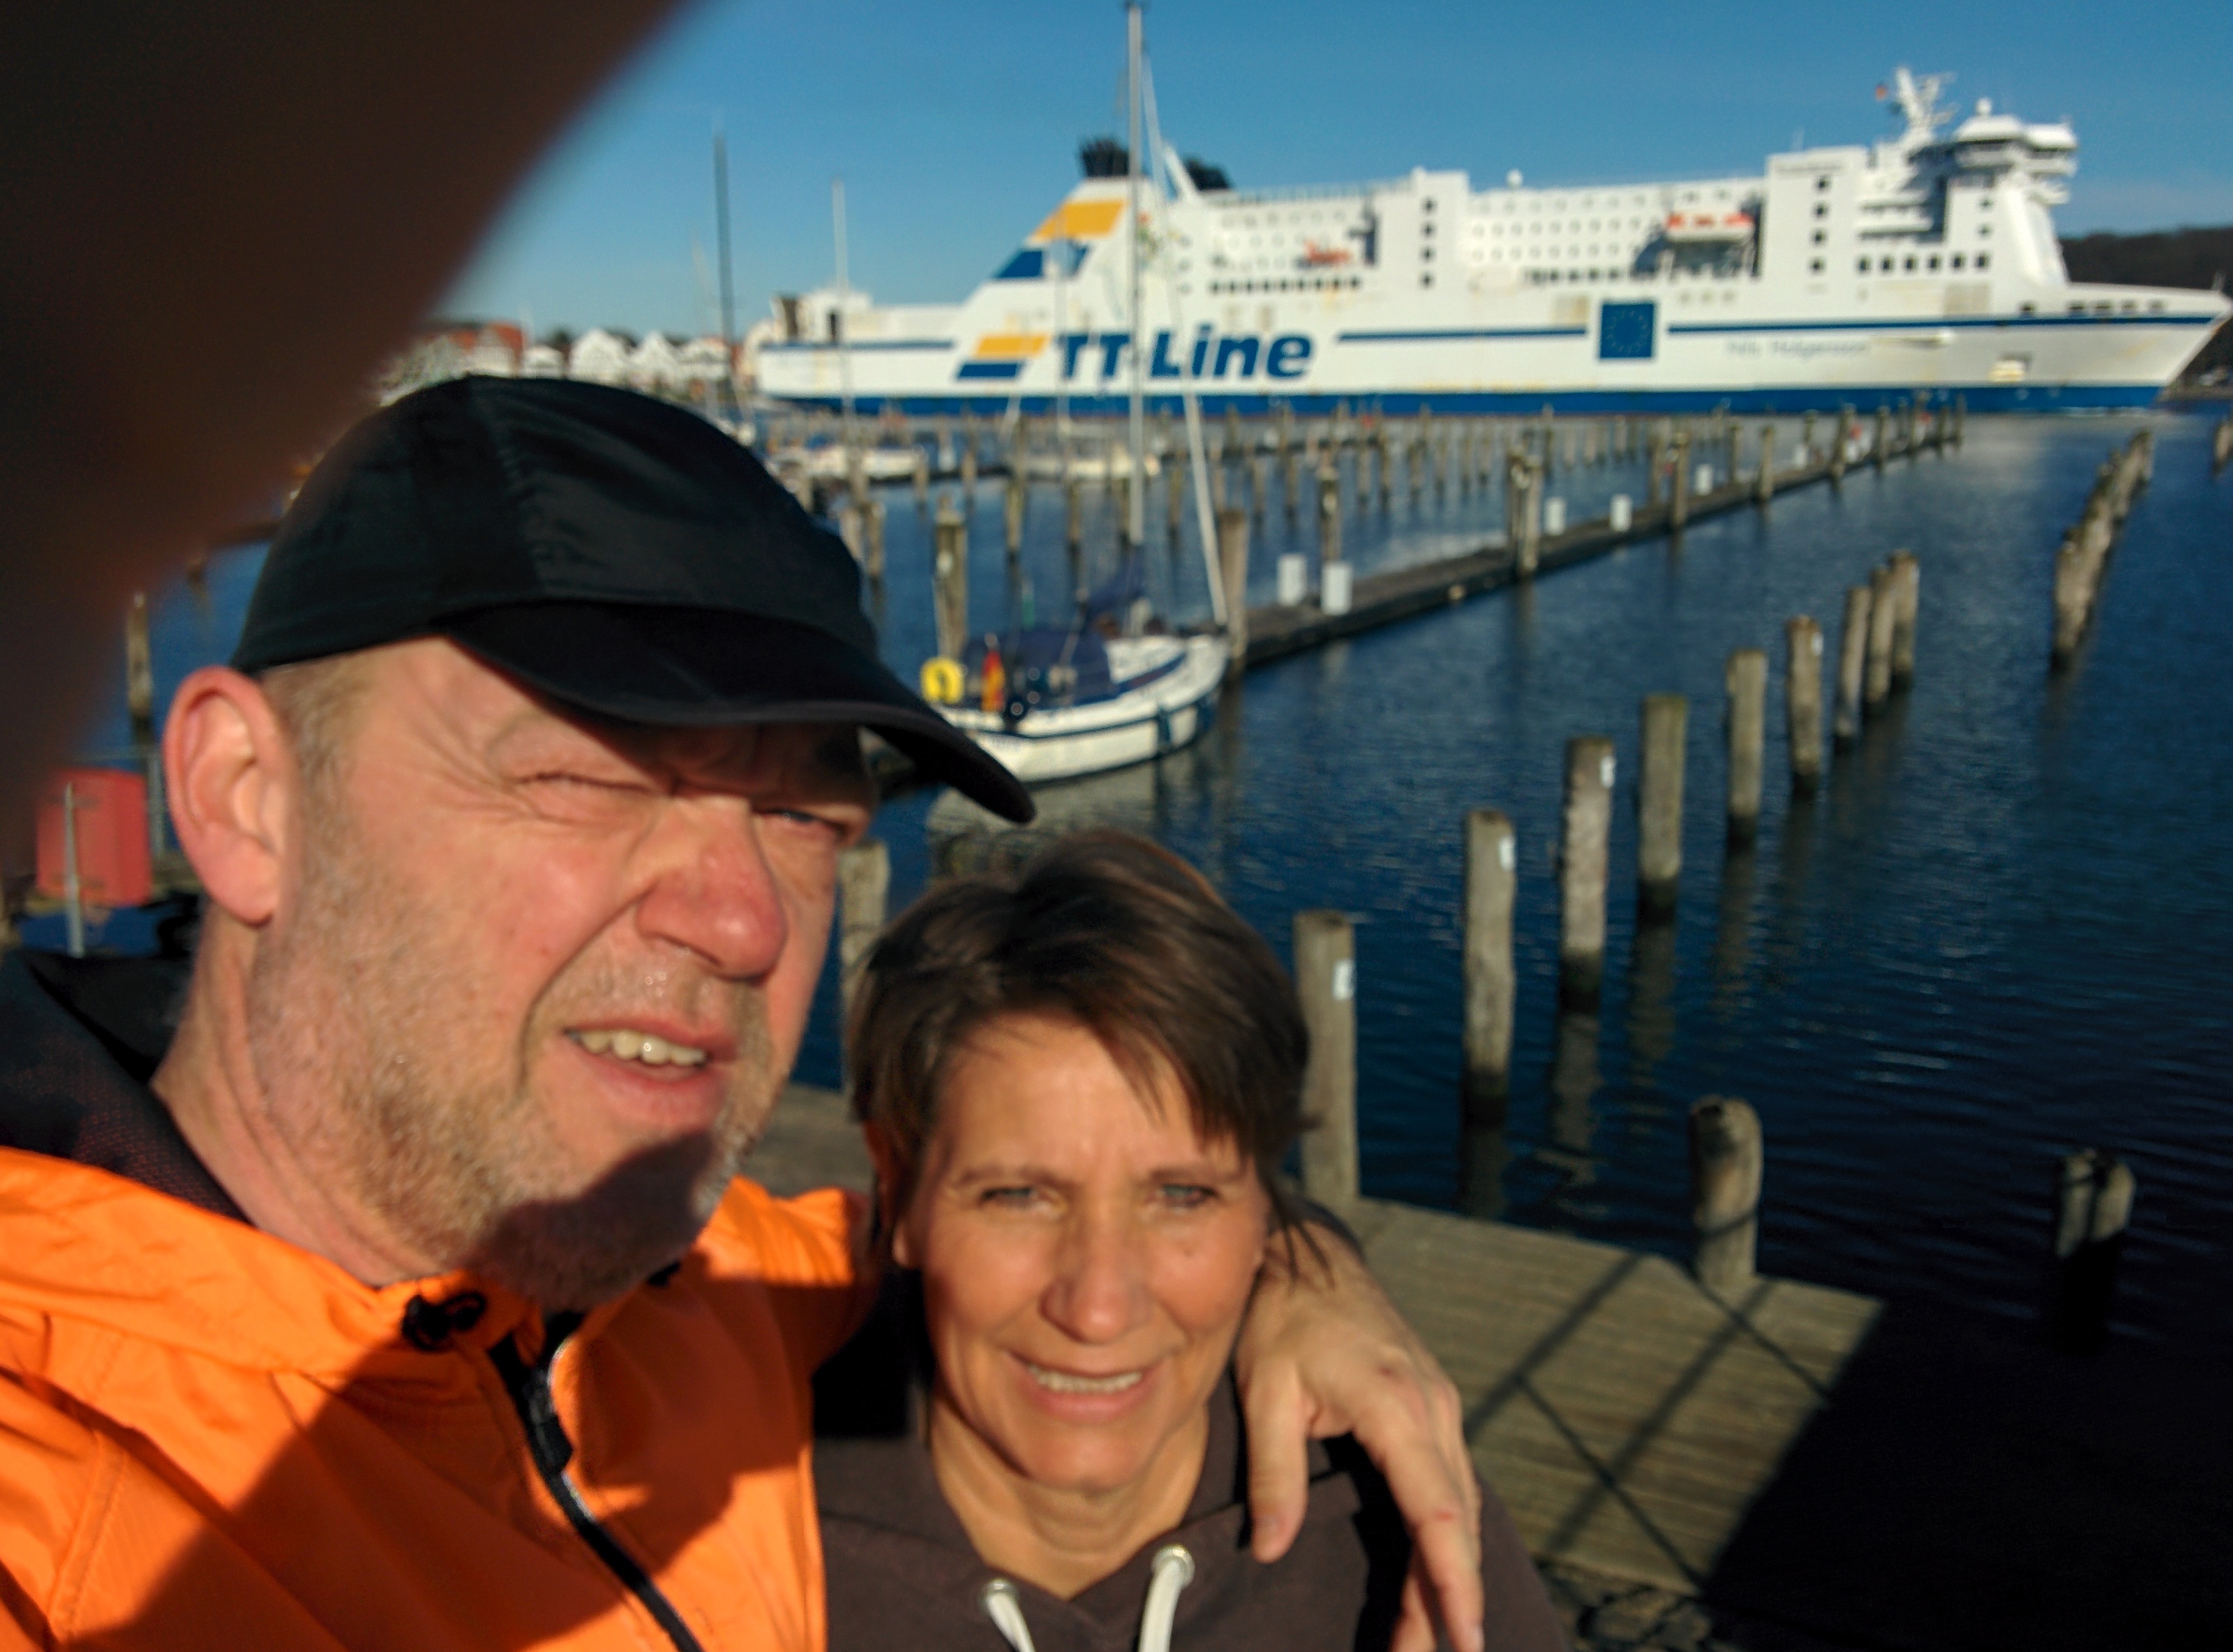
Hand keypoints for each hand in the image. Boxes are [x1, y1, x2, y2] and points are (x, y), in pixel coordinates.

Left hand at [1232, 1225, 1482, 1651]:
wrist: (1310, 1254)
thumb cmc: (1282, 1316)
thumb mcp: (1264, 1389)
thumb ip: (1274, 1471)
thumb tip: (1270, 1550)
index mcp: (1396, 1404)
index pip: (1437, 1511)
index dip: (1452, 1581)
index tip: (1462, 1636)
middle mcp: (1435, 1407)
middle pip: (1459, 1523)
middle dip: (1451, 1598)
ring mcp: (1442, 1406)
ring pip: (1463, 1508)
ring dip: (1452, 1573)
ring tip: (1430, 1637)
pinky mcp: (1434, 1409)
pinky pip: (1452, 1485)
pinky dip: (1448, 1537)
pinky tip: (1433, 1577)